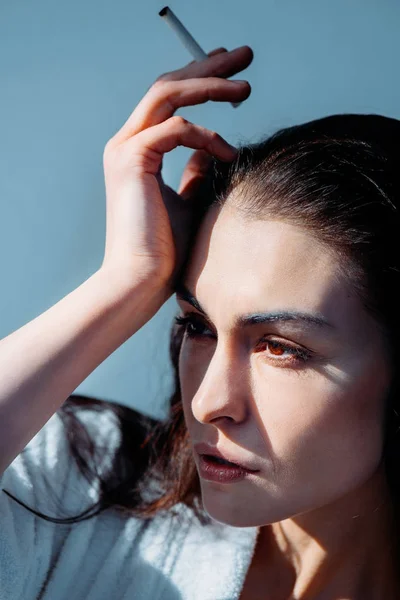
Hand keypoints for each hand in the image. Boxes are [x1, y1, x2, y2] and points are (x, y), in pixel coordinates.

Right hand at [100, 45, 252, 295]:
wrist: (142, 281)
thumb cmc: (166, 250)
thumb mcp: (187, 201)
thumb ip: (194, 172)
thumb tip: (212, 150)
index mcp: (138, 151)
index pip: (169, 100)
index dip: (201, 80)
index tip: (233, 73)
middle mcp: (127, 144)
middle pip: (167, 86)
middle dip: (208, 67)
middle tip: (245, 55)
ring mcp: (125, 149)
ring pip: (167, 94)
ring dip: (209, 86)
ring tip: (246, 88)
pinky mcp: (131, 161)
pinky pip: (174, 128)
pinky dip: (205, 135)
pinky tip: (226, 152)